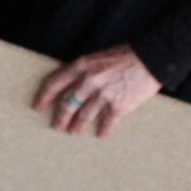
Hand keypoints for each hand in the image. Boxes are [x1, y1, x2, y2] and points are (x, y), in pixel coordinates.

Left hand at [34, 46, 161, 136]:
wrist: (152, 59)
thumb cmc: (126, 55)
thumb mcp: (97, 58)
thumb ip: (84, 71)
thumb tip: (72, 87)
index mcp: (81, 66)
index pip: (53, 84)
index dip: (44, 97)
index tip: (38, 107)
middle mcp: (88, 82)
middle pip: (66, 104)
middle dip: (60, 117)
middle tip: (57, 126)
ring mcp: (103, 95)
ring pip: (83, 116)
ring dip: (77, 125)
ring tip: (74, 131)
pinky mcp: (118, 106)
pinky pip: (106, 123)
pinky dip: (103, 130)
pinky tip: (101, 135)